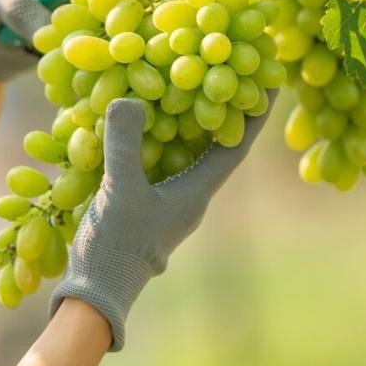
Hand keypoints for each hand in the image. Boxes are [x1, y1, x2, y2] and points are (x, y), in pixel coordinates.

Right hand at [50, 94, 275, 350]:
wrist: (93, 295)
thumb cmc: (115, 247)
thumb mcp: (120, 190)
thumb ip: (125, 143)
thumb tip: (130, 100)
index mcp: (198, 194)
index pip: (236, 146)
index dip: (255, 112)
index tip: (273, 79)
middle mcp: (190, 197)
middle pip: (216, 144)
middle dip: (225, 107)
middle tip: (231, 69)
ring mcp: (167, 201)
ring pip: (187, 151)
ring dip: (190, 120)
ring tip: (188, 83)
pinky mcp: (144, 204)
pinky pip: (160, 160)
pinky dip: (156, 136)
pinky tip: (141, 118)